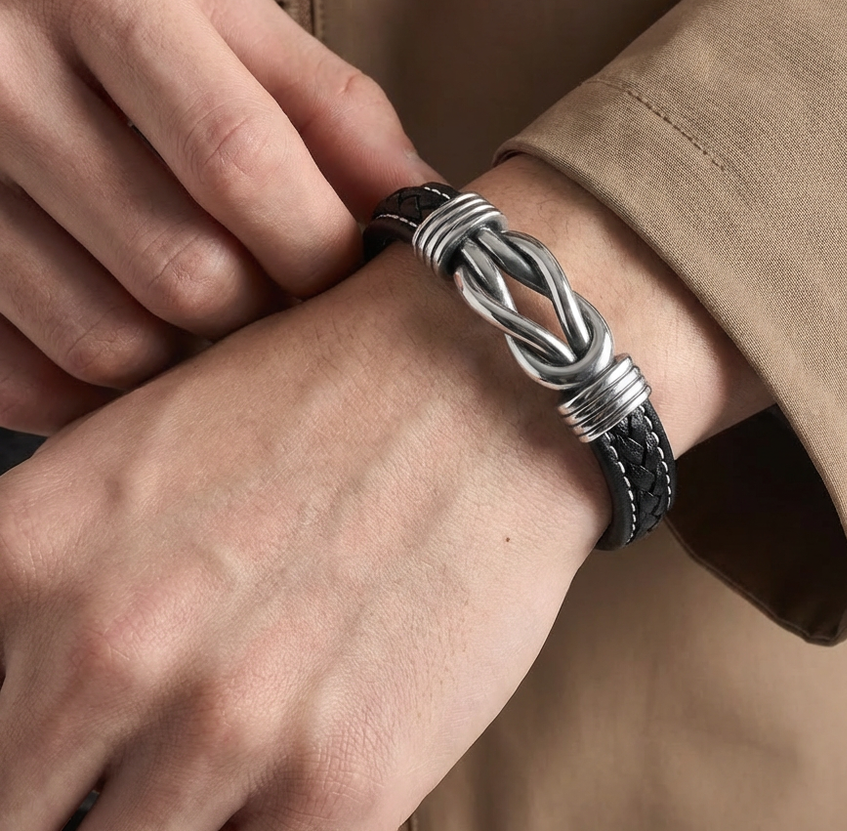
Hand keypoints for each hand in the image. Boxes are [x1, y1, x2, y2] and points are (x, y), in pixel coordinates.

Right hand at [0, 0, 434, 434]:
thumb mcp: (224, 9)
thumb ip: (330, 107)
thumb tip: (425, 207)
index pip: (240, 161)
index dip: (318, 247)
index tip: (349, 275)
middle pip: (183, 271)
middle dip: (264, 313)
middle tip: (279, 292)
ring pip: (107, 343)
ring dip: (189, 360)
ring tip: (208, 310)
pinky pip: (23, 381)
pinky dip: (98, 390)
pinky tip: (129, 332)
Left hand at [0, 158, 770, 829]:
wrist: (484, 378)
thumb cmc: (322, 399)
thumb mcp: (139, 457)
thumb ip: (55, 589)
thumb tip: (40, 694)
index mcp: (25, 556)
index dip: (24, 745)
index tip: (67, 748)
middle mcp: (103, 651)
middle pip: (25, 806)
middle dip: (80, 790)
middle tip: (145, 757)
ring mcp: (224, 726)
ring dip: (173, 813)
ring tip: (232, 748)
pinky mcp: (344, 781)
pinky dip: (258, 828)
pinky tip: (288, 768)